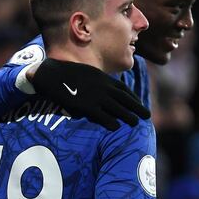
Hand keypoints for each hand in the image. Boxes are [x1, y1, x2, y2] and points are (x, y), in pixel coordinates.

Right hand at [29, 58, 150, 130]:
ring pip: (116, 108)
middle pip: (124, 98)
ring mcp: (94, 96)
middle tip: (147, 115)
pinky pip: (101, 115)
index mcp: (102, 77)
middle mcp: (102, 86)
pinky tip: (116, 127)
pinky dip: (110, 121)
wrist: (51, 74)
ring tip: (136, 122)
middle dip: (136, 107)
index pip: (122, 88)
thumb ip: (95, 79)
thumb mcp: (85, 72)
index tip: (139, 103)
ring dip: (128, 115)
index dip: (132, 97)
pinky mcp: (85, 105)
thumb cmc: (64, 72)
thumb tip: (100, 86)